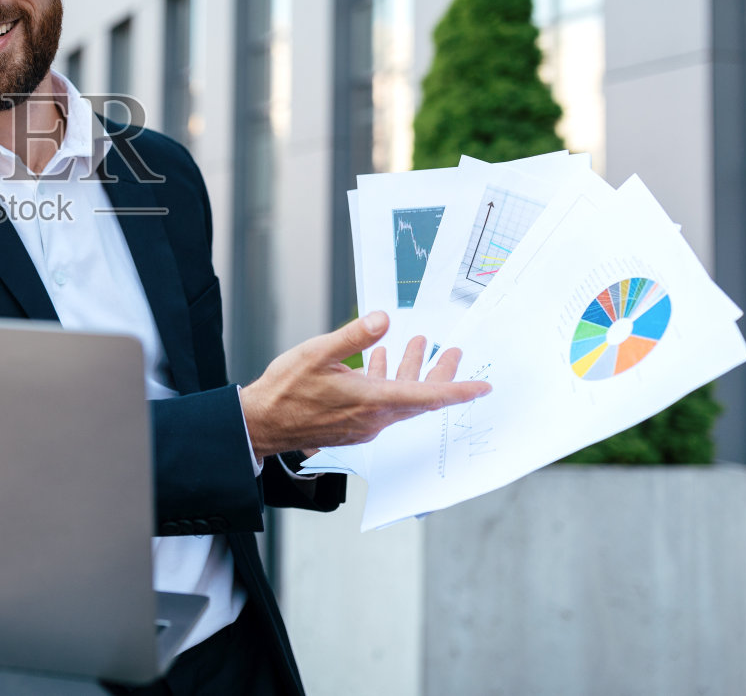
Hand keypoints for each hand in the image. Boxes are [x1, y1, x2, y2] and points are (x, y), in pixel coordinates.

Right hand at [238, 311, 489, 459]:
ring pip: (401, 398)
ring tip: (416, 344)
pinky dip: (388, 380)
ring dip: (410, 371)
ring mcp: (364, 425)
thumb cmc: (285, 390)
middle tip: (453, 351)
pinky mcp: (353, 426)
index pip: (427, 395)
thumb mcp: (316, 353)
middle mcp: (374, 418)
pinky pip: (382, 403)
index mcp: (371, 401)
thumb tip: (384, 319)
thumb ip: (353, 336)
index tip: (483, 387)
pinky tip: (379, 359)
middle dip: (440, 373)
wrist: (262, 424)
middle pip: (420, 397)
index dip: (458, 389)